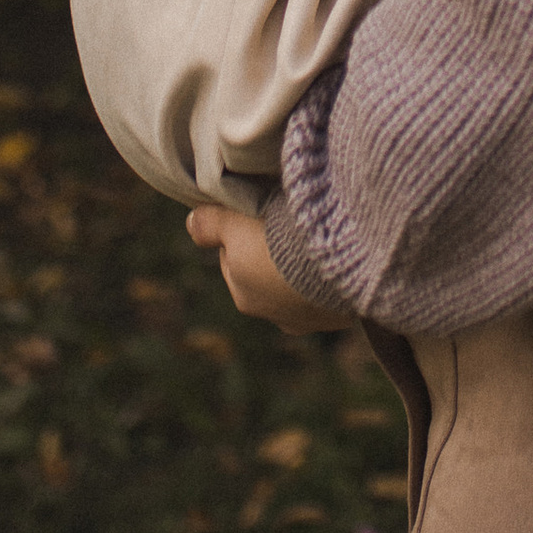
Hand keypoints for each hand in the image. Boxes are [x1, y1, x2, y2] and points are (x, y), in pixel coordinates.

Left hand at [185, 200, 354, 333]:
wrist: (336, 264)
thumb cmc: (281, 243)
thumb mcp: (238, 227)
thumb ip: (211, 225)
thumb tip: (191, 224)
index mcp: (245, 296)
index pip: (233, 258)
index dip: (240, 232)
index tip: (254, 213)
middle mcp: (274, 316)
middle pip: (265, 274)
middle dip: (271, 253)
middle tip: (284, 222)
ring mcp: (311, 319)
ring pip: (299, 285)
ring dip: (302, 267)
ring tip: (312, 237)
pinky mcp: (341, 315)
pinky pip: (331, 289)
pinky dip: (329, 275)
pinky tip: (334, 253)